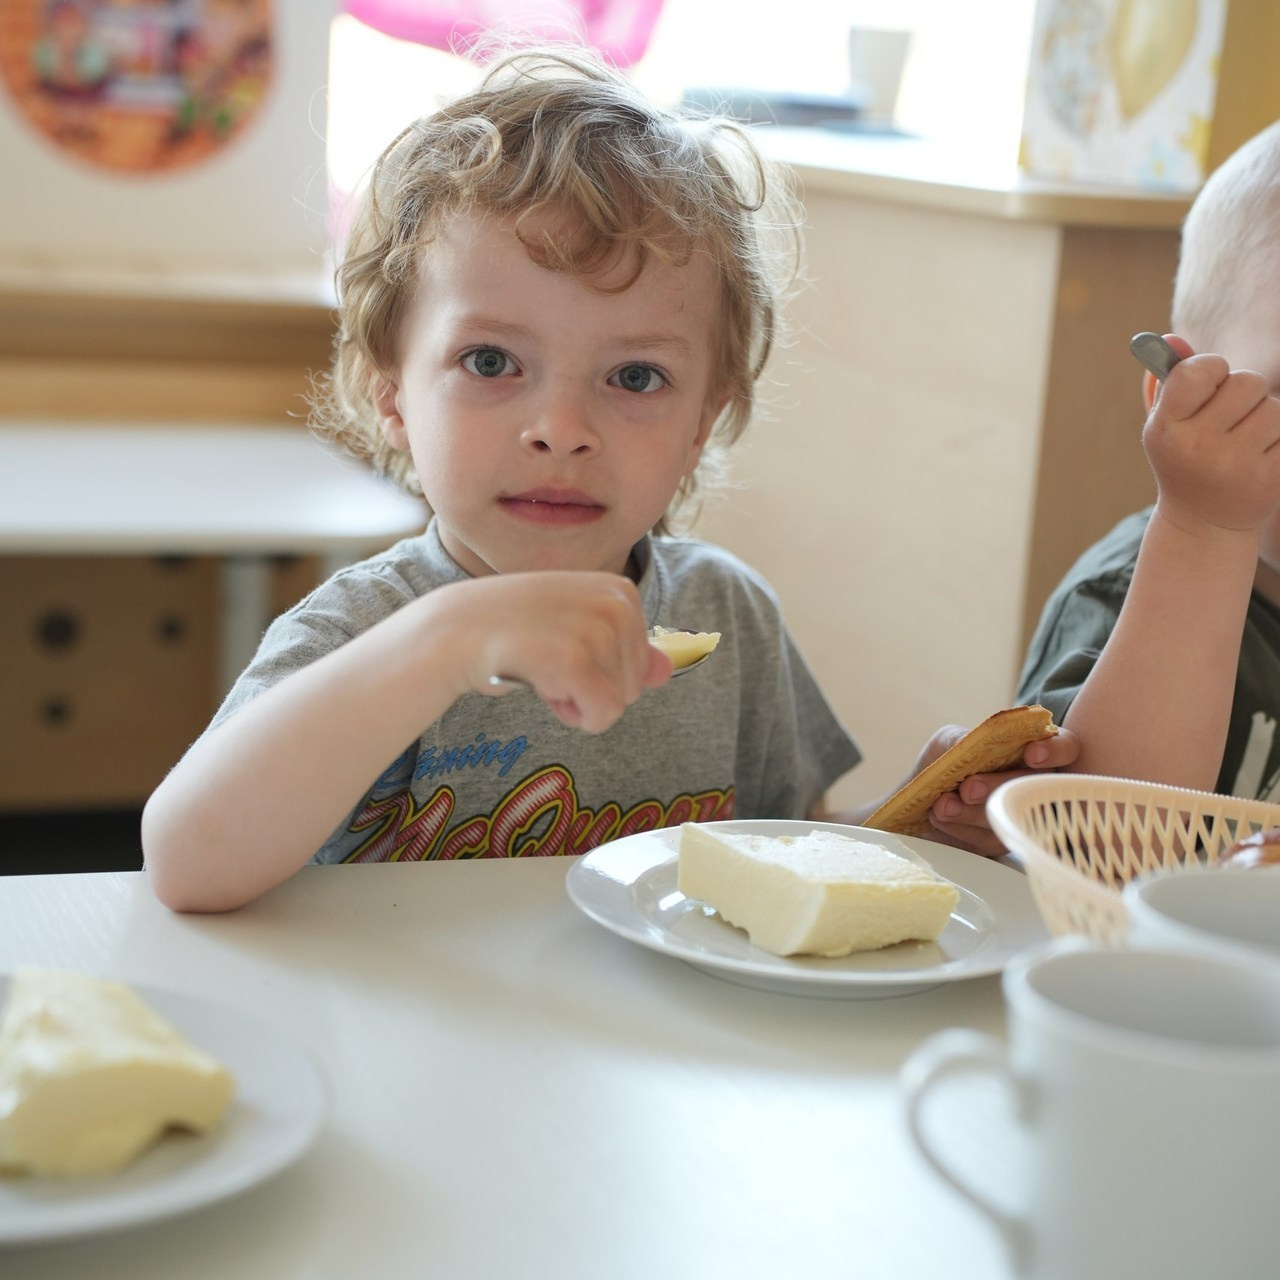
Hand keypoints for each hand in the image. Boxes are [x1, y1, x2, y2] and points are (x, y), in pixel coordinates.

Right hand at [436, 571, 671, 732]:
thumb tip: (668, 671)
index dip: (601, 670)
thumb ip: (625, 650)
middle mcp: (617, 603)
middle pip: (636, 686)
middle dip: (591, 688)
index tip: (562, 648)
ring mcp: (597, 629)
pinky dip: (571, 714)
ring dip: (576, 700)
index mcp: (622, 591)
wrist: (456, 628)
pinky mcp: (575, 659)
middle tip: (547, 660)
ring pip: (620, 704)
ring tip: (540, 666)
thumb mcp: (576, 629)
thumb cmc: (515, 629)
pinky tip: (540, 683)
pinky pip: (603, 716)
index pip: (642, 664)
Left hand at [924, 726, 1080, 856]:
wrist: (919, 796)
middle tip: (969, 788)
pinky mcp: (1001, 840)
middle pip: (1036, 787)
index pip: (1064, 747)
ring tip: (942, 805)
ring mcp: (1020, 814)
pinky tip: (939, 817)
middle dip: (1000, 786)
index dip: (1055, 750)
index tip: (1032, 754)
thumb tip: (972, 746)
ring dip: (971, 812)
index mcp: (1030, 749)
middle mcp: (1033, 782)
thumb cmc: (944, 761)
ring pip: (1010, 816)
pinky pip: (987, 839)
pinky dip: (959, 828)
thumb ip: (960, 741)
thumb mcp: (948, 742)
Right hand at [1143, 335, 1279, 539]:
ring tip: (1244, 444)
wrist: (1203, 524)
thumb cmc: (1185, 460)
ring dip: (1265, 419)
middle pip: (1247, 382)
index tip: (1209, 386)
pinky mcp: (1270, 480)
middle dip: (1245, 394)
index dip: (1211, 369)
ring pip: (1273, 408)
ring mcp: (1235, 466)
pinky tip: (1259, 461)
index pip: (1198, 371)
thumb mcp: (1168, 424)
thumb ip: (1170, 380)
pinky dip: (1279, 442)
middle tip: (1230, 419)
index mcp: (1167, 429)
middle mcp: (1198, 448)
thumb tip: (1174, 340)